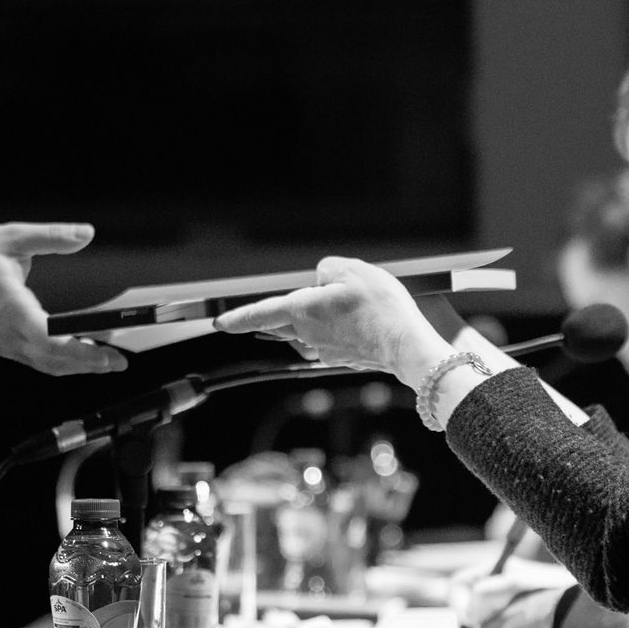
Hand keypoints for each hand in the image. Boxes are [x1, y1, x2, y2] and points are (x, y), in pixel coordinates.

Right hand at [0, 223, 126, 375]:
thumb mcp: (14, 237)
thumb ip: (51, 236)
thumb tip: (85, 234)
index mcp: (8, 304)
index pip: (42, 333)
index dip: (72, 345)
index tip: (100, 347)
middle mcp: (7, 331)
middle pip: (51, 356)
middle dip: (87, 361)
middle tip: (119, 360)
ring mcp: (8, 343)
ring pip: (48, 364)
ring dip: (80, 367)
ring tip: (112, 363)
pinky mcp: (11, 348)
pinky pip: (41, 363)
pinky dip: (66, 364)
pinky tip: (88, 361)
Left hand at [212, 256, 450, 386]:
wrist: (408, 345)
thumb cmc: (381, 309)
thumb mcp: (353, 269)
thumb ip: (329, 269)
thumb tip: (323, 280)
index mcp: (303, 311)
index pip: (260, 314)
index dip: (237, 317)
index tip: (220, 322)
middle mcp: (308, 335)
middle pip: (287, 321)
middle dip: (292, 310)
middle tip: (316, 297)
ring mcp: (325, 351)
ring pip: (311, 330)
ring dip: (322, 318)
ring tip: (353, 305)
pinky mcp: (344, 359)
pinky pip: (334, 339)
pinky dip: (343, 329)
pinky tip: (363, 321)